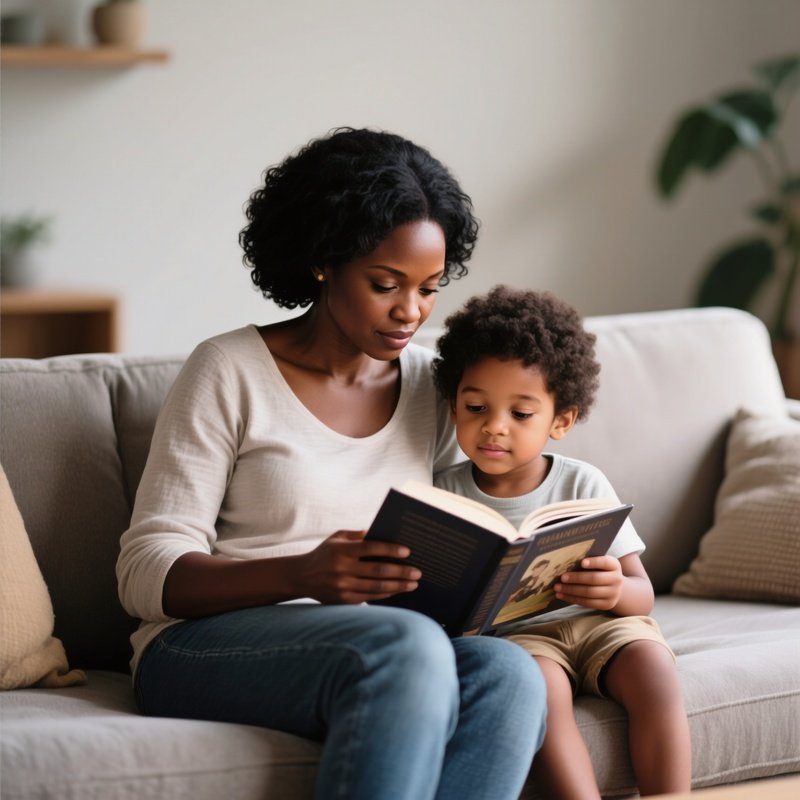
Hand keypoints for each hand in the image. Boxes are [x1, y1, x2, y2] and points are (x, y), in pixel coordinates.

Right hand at [295, 530, 421, 603]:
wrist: (301, 576)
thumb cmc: (324, 553)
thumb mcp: (337, 538)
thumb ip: (357, 535)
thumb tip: (381, 533)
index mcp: (342, 550)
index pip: (371, 548)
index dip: (390, 550)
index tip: (407, 551)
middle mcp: (342, 569)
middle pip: (378, 570)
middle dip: (401, 572)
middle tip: (417, 572)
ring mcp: (343, 586)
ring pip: (376, 587)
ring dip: (398, 586)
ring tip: (413, 584)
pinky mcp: (344, 600)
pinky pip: (370, 598)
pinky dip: (386, 594)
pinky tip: (397, 590)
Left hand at [553, 555, 624, 610]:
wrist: (614, 587)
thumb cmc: (599, 570)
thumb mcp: (599, 564)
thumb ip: (587, 561)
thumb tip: (565, 561)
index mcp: (614, 565)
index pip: (604, 562)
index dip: (594, 562)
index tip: (582, 562)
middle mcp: (617, 579)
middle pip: (594, 579)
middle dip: (576, 578)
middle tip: (561, 578)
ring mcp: (613, 594)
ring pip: (589, 593)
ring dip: (571, 590)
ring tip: (557, 588)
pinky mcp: (607, 605)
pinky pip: (588, 603)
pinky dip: (573, 599)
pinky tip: (562, 595)